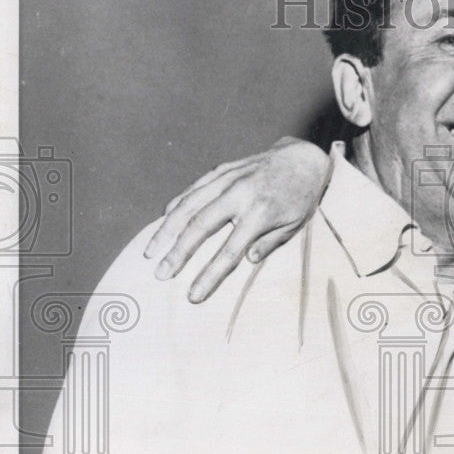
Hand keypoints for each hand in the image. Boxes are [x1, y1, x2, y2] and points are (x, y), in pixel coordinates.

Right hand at [145, 137, 333, 302]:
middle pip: (201, 226)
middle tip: (160, 274)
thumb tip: (248, 259)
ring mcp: (228, 179)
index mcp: (261, 213)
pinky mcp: (222, 170)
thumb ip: (271, 242)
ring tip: (151, 252)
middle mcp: (240, 194)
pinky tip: (163, 221)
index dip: (210, 274)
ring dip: (167, 229)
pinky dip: (176, 205)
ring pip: (189, 204)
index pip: (230, 250)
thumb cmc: (301, 198)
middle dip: (178, 253)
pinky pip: (193, 188)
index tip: (193, 295)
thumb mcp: (296, 225)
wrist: (303, 158)